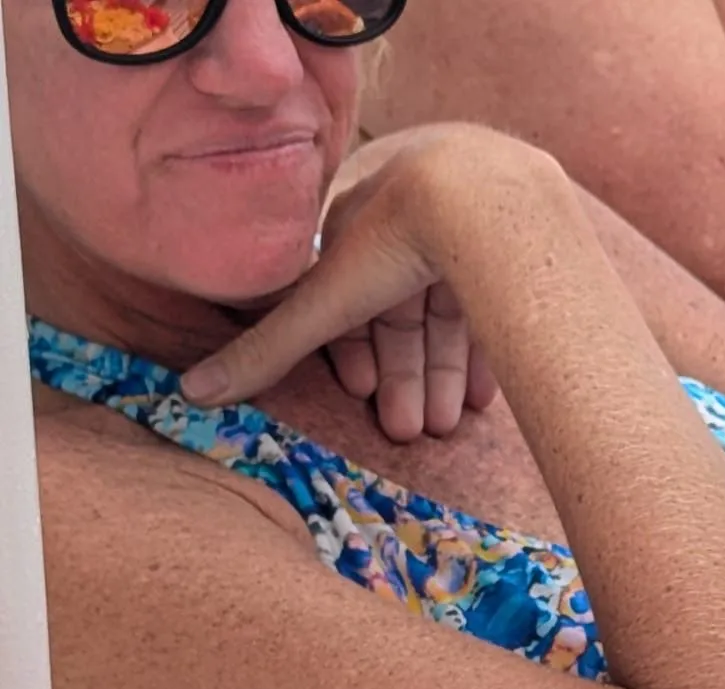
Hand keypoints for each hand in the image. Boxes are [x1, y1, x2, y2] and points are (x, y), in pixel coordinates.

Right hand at [182, 125, 562, 407]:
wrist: (477, 195)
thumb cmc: (390, 241)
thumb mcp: (322, 306)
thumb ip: (266, 353)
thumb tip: (190, 392)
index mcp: (354, 225)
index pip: (348, 294)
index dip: (353, 348)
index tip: (362, 393)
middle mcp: (406, 223)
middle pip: (400, 314)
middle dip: (403, 377)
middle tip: (408, 432)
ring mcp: (461, 230)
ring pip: (446, 315)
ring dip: (441, 377)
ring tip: (444, 427)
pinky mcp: (509, 246)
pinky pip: (495, 305)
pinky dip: (485, 353)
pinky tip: (482, 398)